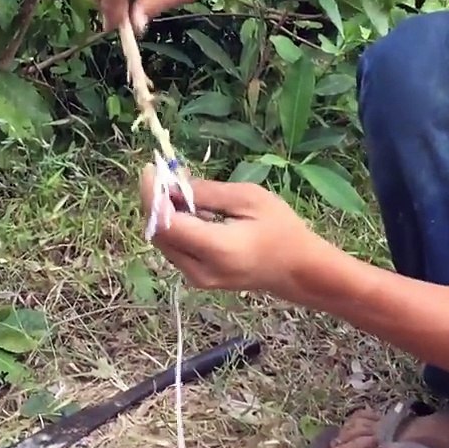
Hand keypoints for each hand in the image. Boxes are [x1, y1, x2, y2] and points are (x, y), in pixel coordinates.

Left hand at [139, 166, 333, 298]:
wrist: (298, 269)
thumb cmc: (281, 229)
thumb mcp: (249, 199)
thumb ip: (208, 193)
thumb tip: (173, 183)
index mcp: (216, 249)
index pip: (166, 223)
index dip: (152, 196)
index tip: (151, 169)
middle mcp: (200, 270)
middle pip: (159, 233)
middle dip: (155, 201)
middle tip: (165, 173)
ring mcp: (197, 279)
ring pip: (164, 241)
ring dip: (164, 212)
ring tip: (179, 186)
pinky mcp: (198, 278)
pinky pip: (175, 248)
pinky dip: (175, 225)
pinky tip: (189, 207)